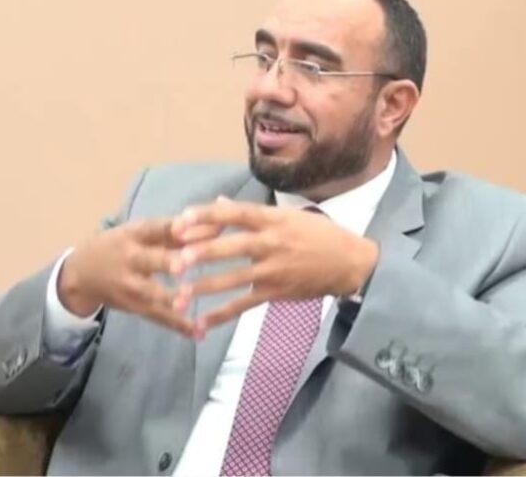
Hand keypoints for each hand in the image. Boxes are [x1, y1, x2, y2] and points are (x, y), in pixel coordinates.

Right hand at [59, 218, 218, 337]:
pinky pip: (158, 316)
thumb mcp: (139, 233)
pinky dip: (178, 325)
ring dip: (169, 299)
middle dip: (166, 263)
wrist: (80, 274)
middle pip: (149, 260)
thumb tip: (217, 225)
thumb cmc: (120, 246)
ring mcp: (130, 285)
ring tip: (187, 303)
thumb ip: (175, 231)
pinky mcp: (134, 306)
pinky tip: (199, 332)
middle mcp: (130, 258)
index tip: (190, 223)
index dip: (172, 227)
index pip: (155, 228)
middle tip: (183, 266)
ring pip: (151, 293)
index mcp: (134, 234)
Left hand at [172, 198, 378, 331]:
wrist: (350, 262)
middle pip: (231, 246)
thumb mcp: (288, 215)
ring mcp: (273, 269)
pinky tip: (201, 322)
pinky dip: (222, 315)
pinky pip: (244, 304)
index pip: (234, 213)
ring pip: (234, 279)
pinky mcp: (276, 291)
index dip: (206, 215)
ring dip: (205, 287)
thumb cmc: (318, 235)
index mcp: (272, 219)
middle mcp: (271, 242)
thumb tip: (218, 202)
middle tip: (174, 260)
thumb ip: (251, 212)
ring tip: (178, 295)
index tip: (181, 218)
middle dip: (201, 253)